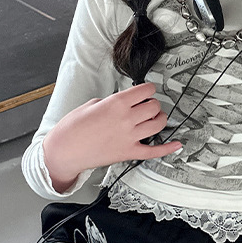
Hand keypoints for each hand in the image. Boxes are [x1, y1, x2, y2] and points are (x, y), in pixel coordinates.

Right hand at [42, 82, 182, 191]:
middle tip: (148, 105)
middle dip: (153, 104)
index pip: (144, 91)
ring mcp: (129, 137)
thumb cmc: (72, 128)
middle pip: (154, 107)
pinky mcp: (128, 153)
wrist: (65, 150)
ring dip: (160, 119)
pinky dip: (168, 148)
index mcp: (116, 104)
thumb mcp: (91, 104)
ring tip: (156, 118)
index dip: (149, 89)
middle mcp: (126, 119)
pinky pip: (154, 151)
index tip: (147, 91)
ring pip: (158, 124)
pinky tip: (177, 144)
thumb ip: (111, 102)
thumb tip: (122, 104)